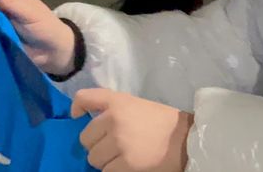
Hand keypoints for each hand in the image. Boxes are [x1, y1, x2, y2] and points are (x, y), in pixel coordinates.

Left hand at [72, 89, 192, 171]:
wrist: (185, 140)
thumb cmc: (160, 120)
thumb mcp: (134, 103)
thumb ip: (109, 105)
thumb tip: (78, 113)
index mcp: (116, 102)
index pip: (83, 98)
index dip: (77, 108)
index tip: (77, 116)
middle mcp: (113, 120)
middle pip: (85, 138)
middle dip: (96, 144)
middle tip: (112, 145)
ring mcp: (119, 143)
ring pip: (93, 158)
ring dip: (104, 160)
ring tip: (121, 157)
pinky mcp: (126, 164)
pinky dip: (114, 171)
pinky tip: (126, 166)